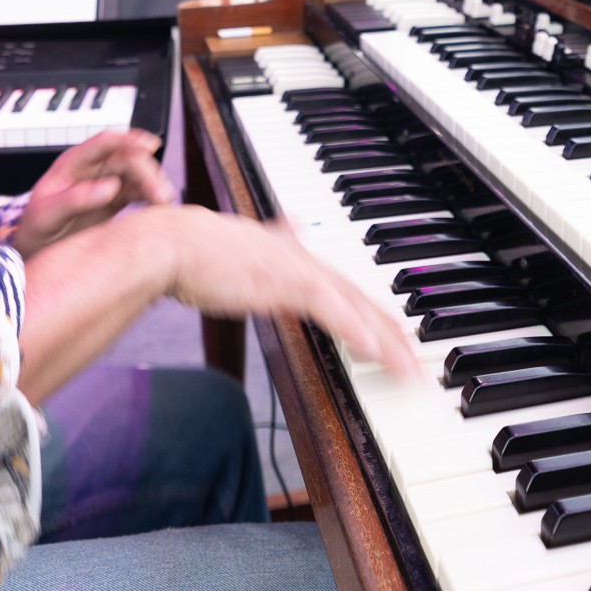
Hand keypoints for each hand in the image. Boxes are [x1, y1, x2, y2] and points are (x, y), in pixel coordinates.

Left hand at [13, 130, 173, 256]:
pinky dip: (151, 197)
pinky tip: (159, 208)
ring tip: (165, 202)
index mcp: (73, 164)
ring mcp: (104, 184)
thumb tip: (111, 186)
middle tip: (160, 194)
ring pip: (137, 175)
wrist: (35, 250)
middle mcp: (92, 170)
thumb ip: (76, 200)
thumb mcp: (47, 216)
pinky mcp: (114, 201)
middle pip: (127, 158)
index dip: (129, 139)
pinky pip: (138, 192)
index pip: (105, 142)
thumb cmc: (35, 229)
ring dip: (153, 184)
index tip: (150, 145)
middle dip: (147, 172)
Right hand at [154, 207, 419, 378]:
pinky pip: (328, 308)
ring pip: (355, 306)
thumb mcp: (245, 245)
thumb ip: (274, 238)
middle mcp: (304, 258)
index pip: (347, 287)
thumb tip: (293, 223)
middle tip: (418, 359)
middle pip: (361, 298)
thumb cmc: (197, 251)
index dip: (374, 311)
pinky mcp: (284, 281)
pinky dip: (353, 328)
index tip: (395, 332)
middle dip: (393, 332)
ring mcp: (297, 269)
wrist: (172, 244)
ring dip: (385, 340)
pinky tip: (373, 349)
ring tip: (408, 367)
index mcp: (296, 255)